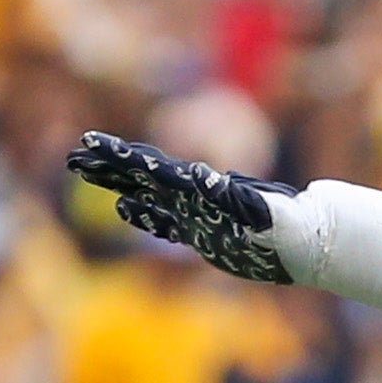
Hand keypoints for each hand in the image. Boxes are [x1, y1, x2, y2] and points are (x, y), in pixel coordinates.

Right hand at [67, 133, 296, 284]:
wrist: (306, 238)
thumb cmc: (286, 224)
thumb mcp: (258, 210)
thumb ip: (228, 197)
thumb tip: (201, 176)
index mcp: (200, 188)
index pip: (151, 167)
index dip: (120, 156)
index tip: (92, 143)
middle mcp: (193, 196)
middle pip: (141, 175)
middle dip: (108, 165)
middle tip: (75, 154)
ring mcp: (195, 213)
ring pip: (147, 193)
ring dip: (117, 182)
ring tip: (88, 171)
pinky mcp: (204, 231)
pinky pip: (165, 221)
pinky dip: (143, 214)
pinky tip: (125, 207)